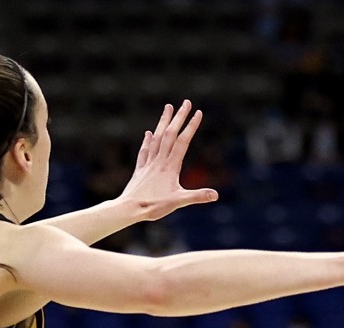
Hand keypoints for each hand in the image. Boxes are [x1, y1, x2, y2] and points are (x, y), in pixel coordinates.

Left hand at [119, 100, 218, 221]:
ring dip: (163, 122)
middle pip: (170, 134)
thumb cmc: (153, 206)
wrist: (128, 209)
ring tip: (168, 107)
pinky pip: (145, 150)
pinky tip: (148, 133)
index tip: (198, 112)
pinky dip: (148, 140)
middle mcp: (159, 161)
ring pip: (156, 137)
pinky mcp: (140, 169)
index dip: (191, 126)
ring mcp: (148, 163)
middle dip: (179, 117)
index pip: (183, 142)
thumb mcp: (178, 202)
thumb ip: (197, 197)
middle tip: (186, 102)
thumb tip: (216, 195)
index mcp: (170, 166)